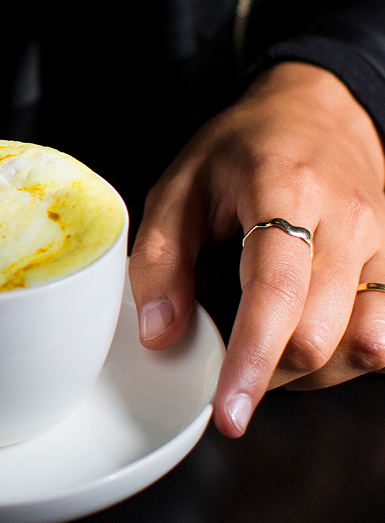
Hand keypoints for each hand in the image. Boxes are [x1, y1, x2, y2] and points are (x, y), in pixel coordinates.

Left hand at [129, 61, 384, 436]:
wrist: (316, 111)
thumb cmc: (241, 148)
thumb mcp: (180, 187)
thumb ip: (159, 259)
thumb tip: (160, 335)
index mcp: (284, 191)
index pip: (274, 293)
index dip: (251, 361)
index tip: (229, 411)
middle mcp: (347, 220)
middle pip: (321, 334)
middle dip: (270, 369)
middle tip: (231, 362)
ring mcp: (384, 241)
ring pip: (363, 345)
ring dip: (310, 371)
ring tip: (267, 346)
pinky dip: (347, 356)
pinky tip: (309, 334)